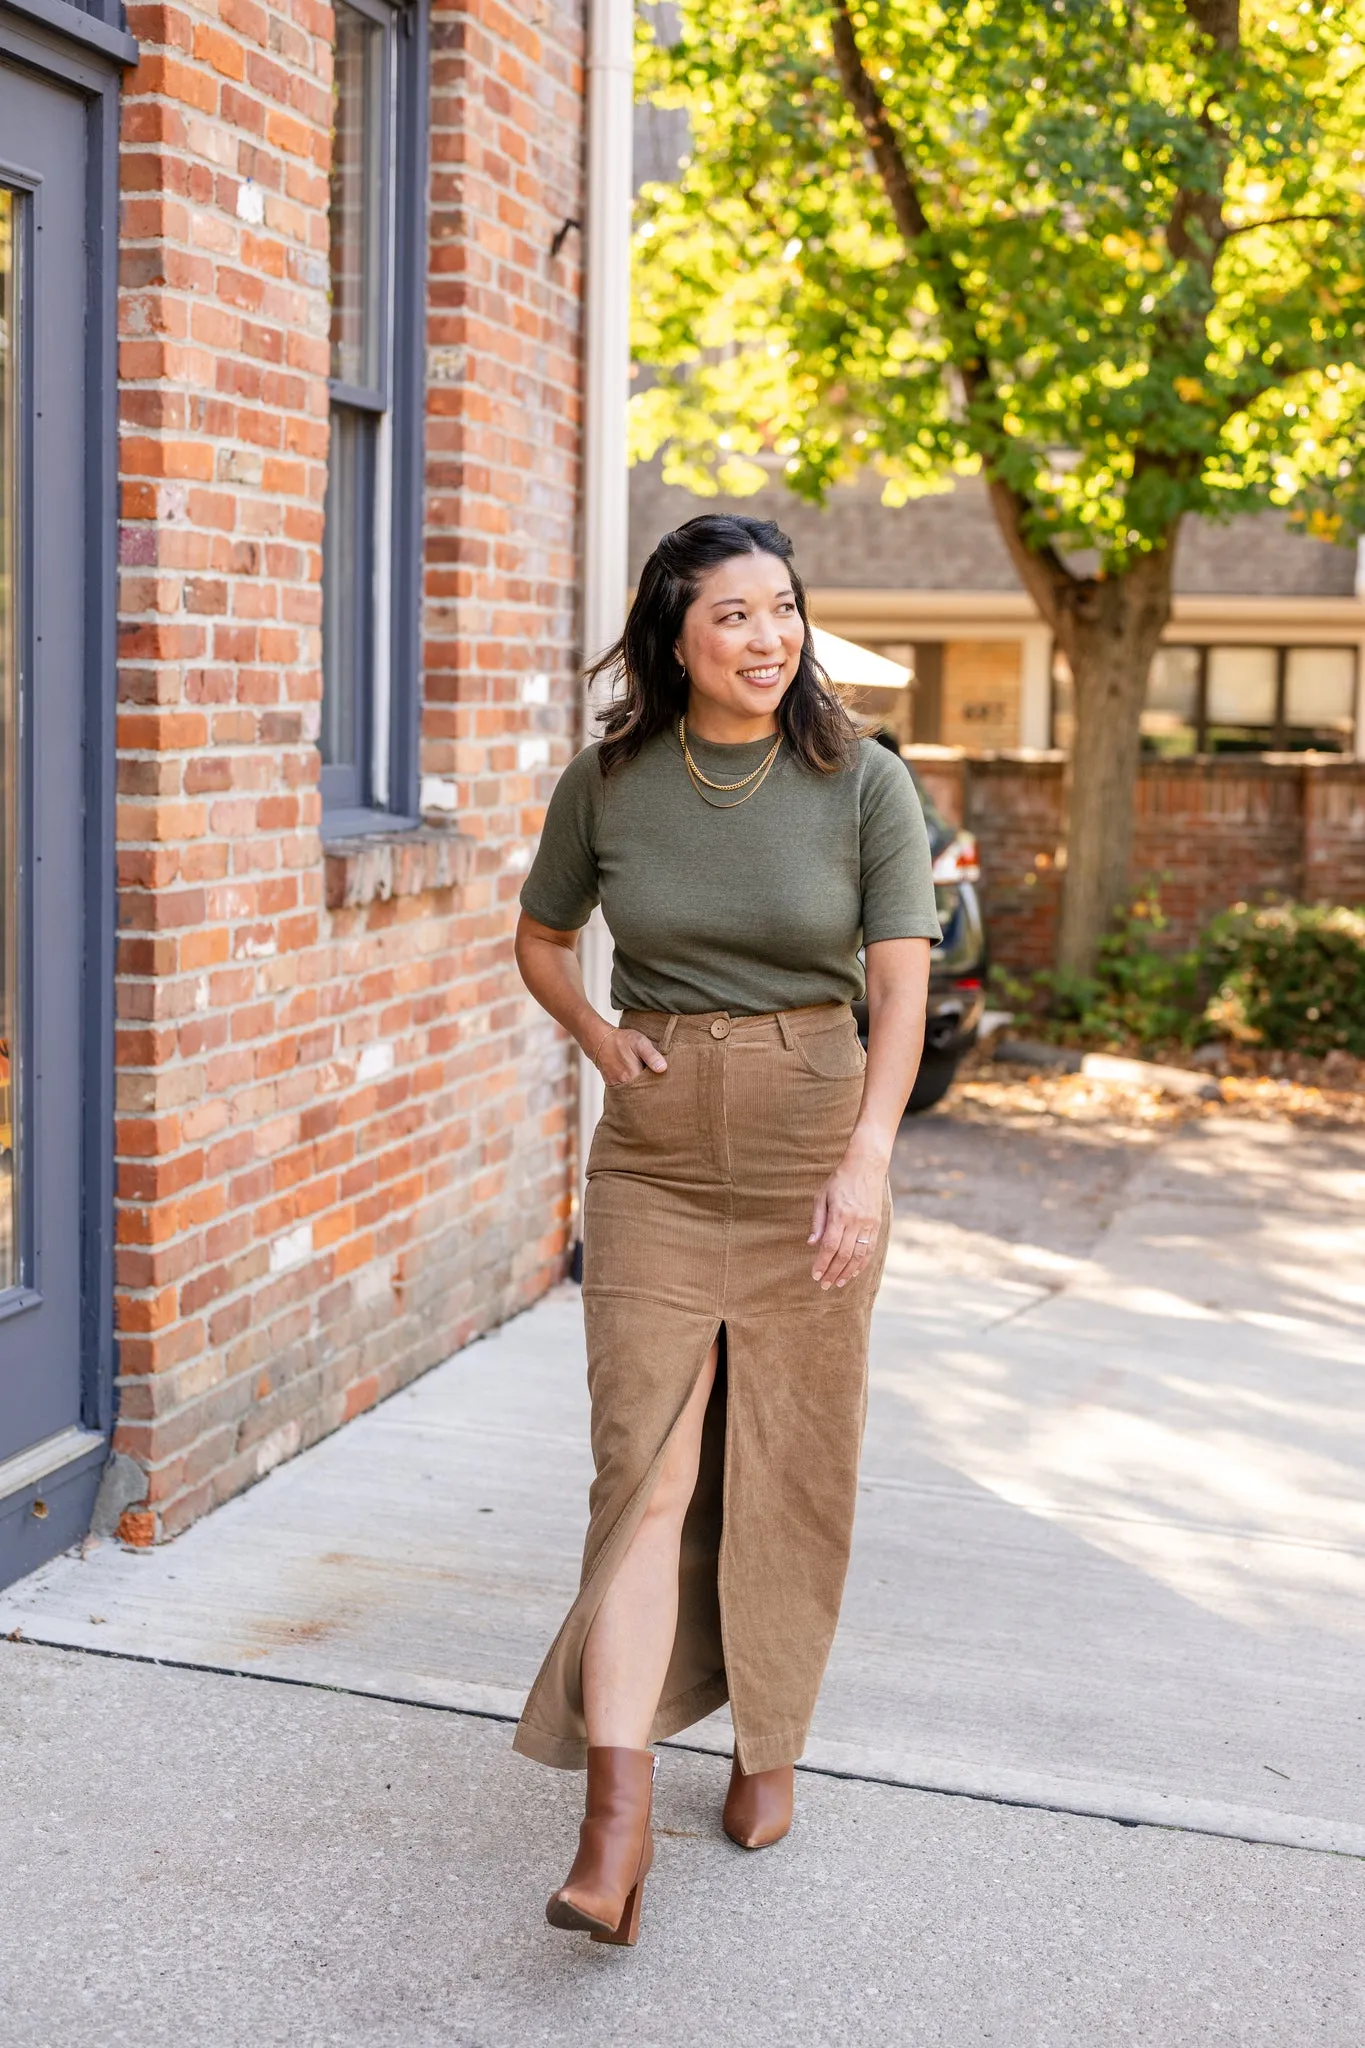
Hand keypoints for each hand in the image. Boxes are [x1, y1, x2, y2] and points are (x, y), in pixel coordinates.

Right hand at [590, 1025, 668, 1087]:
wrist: (600, 1040)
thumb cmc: (622, 1040)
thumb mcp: (640, 1043)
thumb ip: (652, 1056)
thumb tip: (663, 1069)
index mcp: (633, 1075)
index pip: (650, 1089)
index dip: (659, 1087)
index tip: (665, 1085)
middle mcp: (624, 1084)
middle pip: (642, 1094)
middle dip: (650, 1092)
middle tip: (659, 1088)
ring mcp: (617, 1086)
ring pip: (633, 1095)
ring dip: (641, 1092)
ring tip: (649, 1087)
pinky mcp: (612, 1085)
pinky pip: (624, 1093)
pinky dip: (631, 1091)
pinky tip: (637, 1085)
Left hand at [809, 1141, 886, 1289]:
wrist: (866, 1166)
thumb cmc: (839, 1180)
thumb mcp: (821, 1196)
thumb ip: (817, 1221)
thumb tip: (812, 1244)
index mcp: (840, 1214)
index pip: (829, 1246)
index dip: (822, 1263)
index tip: (815, 1275)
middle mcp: (856, 1221)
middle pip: (844, 1254)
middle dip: (833, 1272)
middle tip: (824, 1285)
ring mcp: (869, 1224)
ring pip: (859, 1255)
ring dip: (848, 1272)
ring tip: (838, 1283)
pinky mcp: (877, 1224)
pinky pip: (871, 1249)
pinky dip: (862, 1264)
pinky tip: (854, 1273)